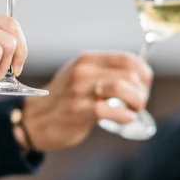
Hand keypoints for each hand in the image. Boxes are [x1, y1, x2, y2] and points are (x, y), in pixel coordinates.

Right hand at [21, 52, 151, 151]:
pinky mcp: (78, 111)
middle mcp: (83, 71)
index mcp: (87, 60)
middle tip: (139, 104)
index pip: (128, 59)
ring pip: (122, 88)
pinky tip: (125, 119)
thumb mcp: (80, 76)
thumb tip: (137, 76)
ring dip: (136, 103)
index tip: (143, 87)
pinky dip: (125, 116)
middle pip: (130, 75)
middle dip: (142, 92)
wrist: (35, 120)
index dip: (144, 74)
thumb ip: (104, 72)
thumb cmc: (64, 101)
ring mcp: (79, 91)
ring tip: (133, 111)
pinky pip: (109, 110)